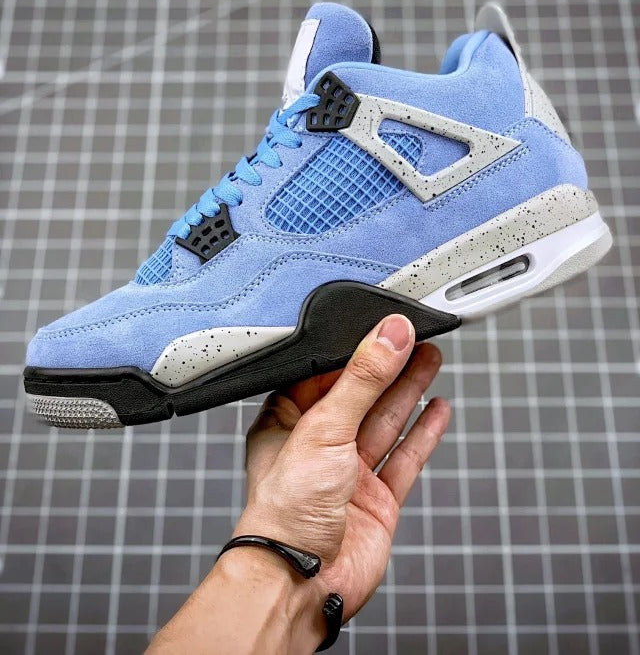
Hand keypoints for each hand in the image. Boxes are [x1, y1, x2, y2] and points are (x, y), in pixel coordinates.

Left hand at [235, 313, 449, 624]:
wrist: (302, 581)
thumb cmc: (285, 512)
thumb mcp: (325, 428)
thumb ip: (362, 379)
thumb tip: (389, 335)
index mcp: (288, 421)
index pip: (326, 372)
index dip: (356, 348)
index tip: (384, 325)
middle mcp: (319, 444)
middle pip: (363, 393)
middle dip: (390, 365)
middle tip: (415, 335)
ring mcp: (350, 472)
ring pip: (386, 421)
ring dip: (409, 390)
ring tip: (430, 357)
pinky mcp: (376, 498)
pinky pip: (404, 457)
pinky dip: (423, 433)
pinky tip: (436, 410)